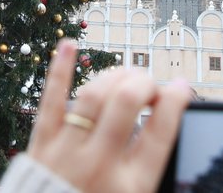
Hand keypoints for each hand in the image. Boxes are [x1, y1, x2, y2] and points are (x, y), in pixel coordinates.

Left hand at [28, 39, 189, 192]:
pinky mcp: (41, 145)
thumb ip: (152, 171)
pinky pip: (51, 100)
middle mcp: (101, 164)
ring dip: (113, 77)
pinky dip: (59, 70)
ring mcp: (67, 152)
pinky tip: (69, 45)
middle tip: (150, 86)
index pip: (161, 130)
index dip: (176, 100)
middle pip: (128, 103)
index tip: (182, 87)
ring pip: (94, 95)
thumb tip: (168, 129)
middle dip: (144, 83)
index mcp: (132, 187)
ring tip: (125, 76)